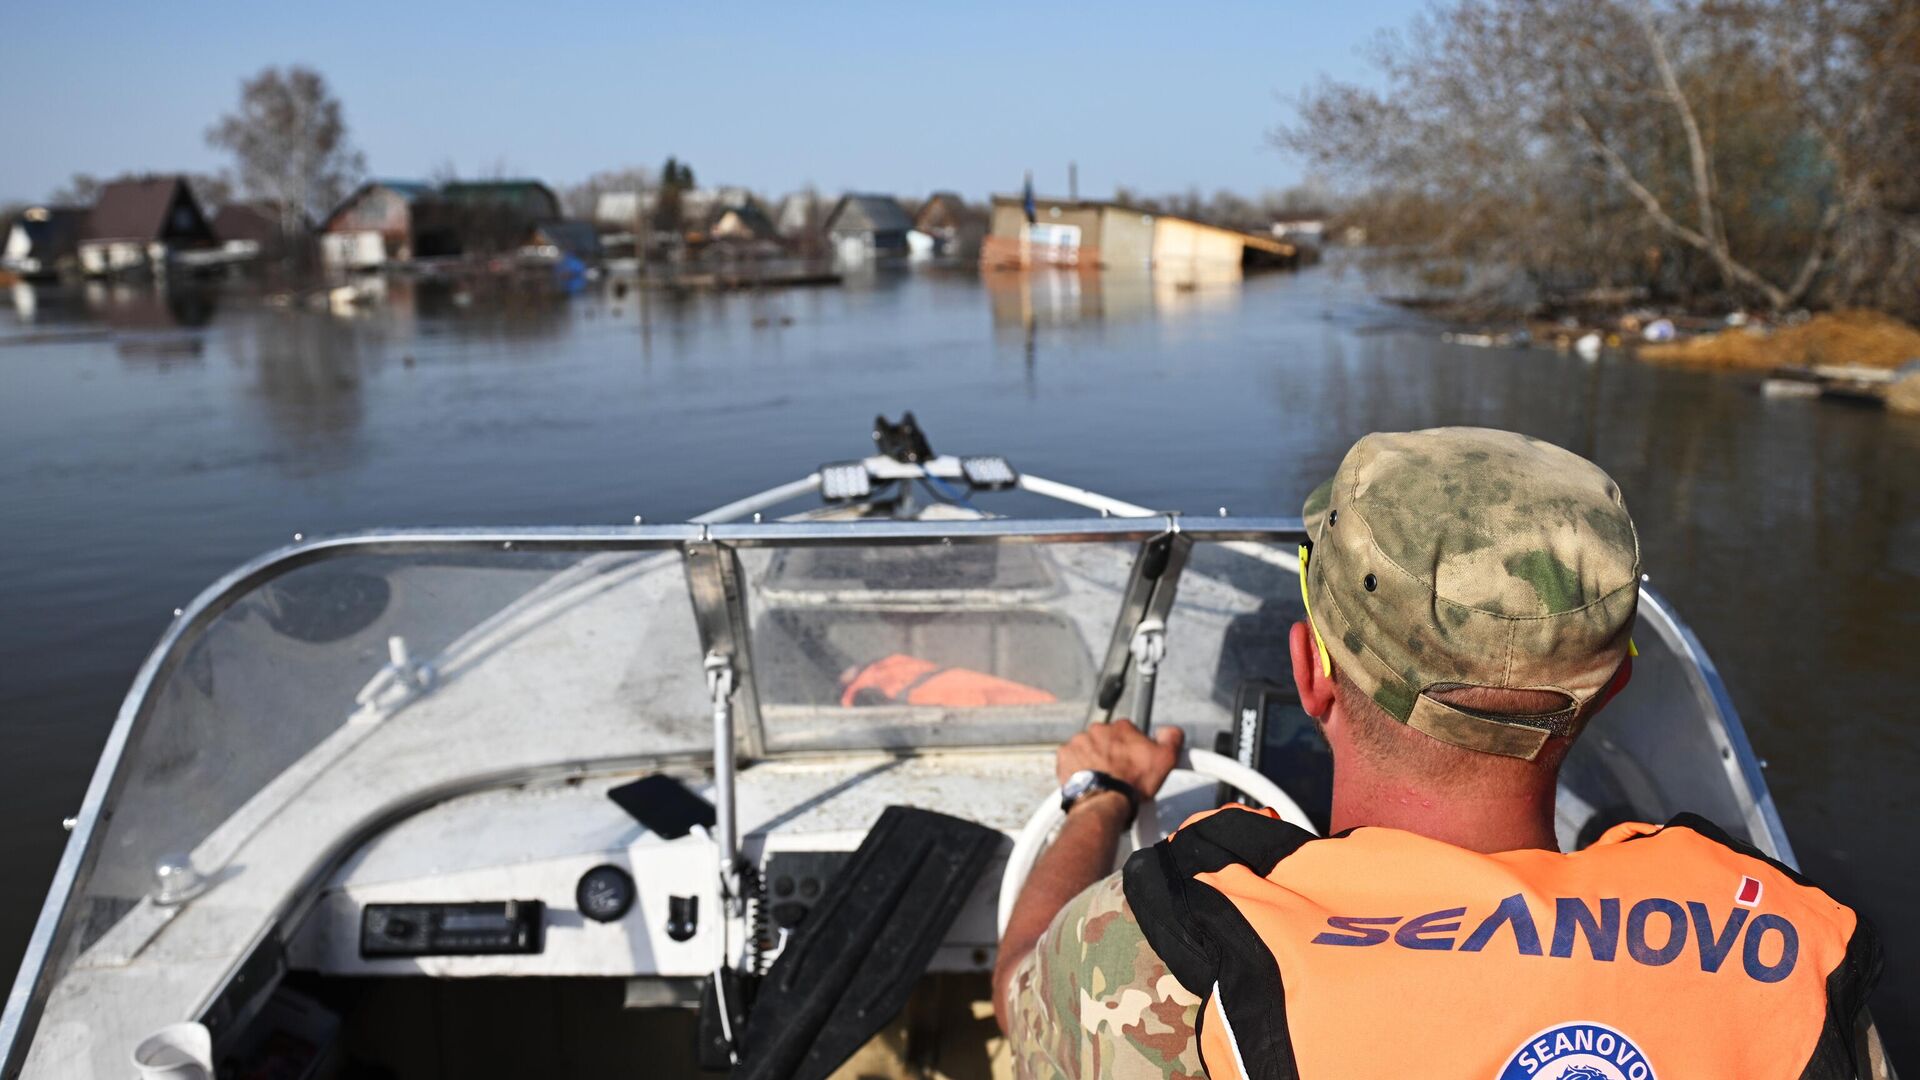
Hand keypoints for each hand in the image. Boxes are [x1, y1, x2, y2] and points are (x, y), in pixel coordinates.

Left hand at [1055, 719, 1183, 797]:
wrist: (1103, 802)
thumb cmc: (1131, 784)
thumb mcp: (1165, 760)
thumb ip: (1172, 738)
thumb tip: (1170, 730)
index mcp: (1122, 728)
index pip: (1128, 731)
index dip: (1131, 748)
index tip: (1133, 761)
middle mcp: (1100, 730)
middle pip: (1107, 738)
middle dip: (1112, 752)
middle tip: (1118, 772)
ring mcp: (1080, 741)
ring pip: (1088, 747)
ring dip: (1095, 759)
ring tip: (1103, 777)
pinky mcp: (1065, 755)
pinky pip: (1071, 757)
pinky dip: (1078, 766)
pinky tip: (1089, 778)